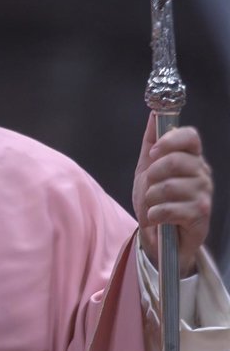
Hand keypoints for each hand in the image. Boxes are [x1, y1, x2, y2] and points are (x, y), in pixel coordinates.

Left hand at [132, 113, 212, 276]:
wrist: (159, 236)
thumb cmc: (156, 199)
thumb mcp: (146, 168)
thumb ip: (150, 142)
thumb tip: (154, 114)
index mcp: (191, 159)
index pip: (190, 136)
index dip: (170, 140)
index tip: (153, 152)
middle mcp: (202, 174)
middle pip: (176, 160)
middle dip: (153, 174)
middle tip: (149, 186)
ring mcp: (204, 195)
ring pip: (168, 187)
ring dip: (150, 198)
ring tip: (153, 205)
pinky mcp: (200, 216)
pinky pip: (169, 209)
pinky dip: (154, 214)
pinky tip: (157, 218)